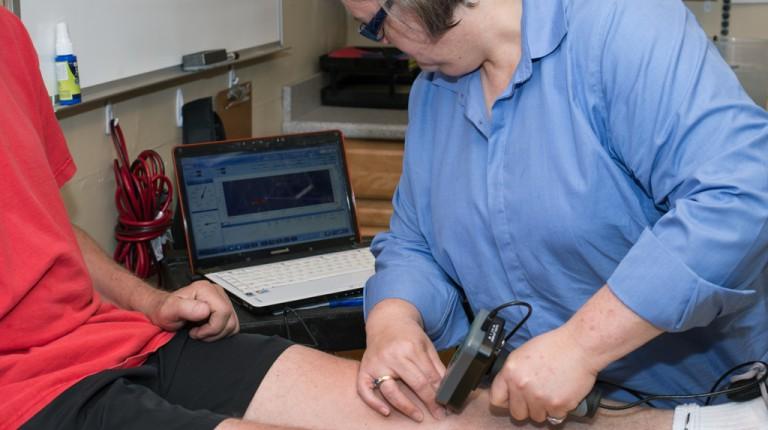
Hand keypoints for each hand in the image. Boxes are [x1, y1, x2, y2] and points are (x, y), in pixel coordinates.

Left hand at [144, 280, 239, 340]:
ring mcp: (222, 299)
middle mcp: (216, 292)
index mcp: (205, 290)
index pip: (223, 313)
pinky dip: (221, 331)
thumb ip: (186, 309)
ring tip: (201, 330)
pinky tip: (207, 328)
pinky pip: (232, 324)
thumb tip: (205, 310)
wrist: (163, 309)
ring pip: (233, 323)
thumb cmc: (165, 310)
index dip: (211, 328)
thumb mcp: (169, 311)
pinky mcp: (224, 307)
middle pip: (230, 319)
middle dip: (214, 332)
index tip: (195, 331)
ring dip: (217, 333)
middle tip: (197, 332)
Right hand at [357, 299, 446, 421]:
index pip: (428, 376)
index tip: (445, 406)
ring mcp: (377, 363)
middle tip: (438, 414)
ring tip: (418, 416)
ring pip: (391, 391)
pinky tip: (386, 412)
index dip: (439, 393)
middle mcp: (392, 355)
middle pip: (414, 384)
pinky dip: (373, 403)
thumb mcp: (426, 345)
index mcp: (410, 347)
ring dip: (406, 407)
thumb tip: (446, 388)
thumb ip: (436, 366)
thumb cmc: (407, 334)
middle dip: (429, 402)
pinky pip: (365, 390)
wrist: (386, 321)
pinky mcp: (365, 368)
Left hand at [489, 327, 598, 422]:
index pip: (496, 399)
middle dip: (526, 407)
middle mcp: (521, 386)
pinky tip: (562, 392)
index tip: (512, 399)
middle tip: (536, 396)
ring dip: (543, 408)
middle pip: (516, 413)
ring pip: (536, 417)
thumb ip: (513, 373)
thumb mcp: (523, 354)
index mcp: (510, 371)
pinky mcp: (557, 405)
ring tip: (551, 390)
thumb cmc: (554, 346)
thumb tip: (508, 389)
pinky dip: (559, 408)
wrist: (579, 346)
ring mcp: (539, 398)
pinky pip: (554, 417)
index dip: (506, 400)